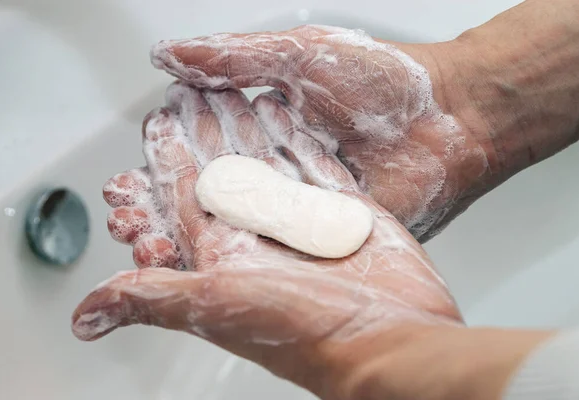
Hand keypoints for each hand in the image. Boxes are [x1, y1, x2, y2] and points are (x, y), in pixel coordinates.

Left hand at [72, 82, 460, 398]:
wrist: (388, 341)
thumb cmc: (305, 332)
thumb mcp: (215, 306)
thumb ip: (154, 296)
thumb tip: (86, 317)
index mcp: (225, 255)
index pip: (184, 195)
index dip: (167, 156)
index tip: (157, 120)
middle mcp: (261, 238)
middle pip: (226, 172)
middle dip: (205, 131)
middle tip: (193, 93)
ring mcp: (302, 222)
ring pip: (267, 163)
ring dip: (248, 127)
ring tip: (235, 91)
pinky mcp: (341, 212)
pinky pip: (313, 165)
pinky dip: (296, 138)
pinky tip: (283, 112)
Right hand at [149, 25, 491, 240]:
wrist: (451, 117)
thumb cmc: (385, 80)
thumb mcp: (298, 55)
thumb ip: (233, 57)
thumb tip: (169, 56)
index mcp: (265, 127)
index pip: (198, 149)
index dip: (162, 162)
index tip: (129, 173)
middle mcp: (280, 170)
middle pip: (209, 196)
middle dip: (163, 208)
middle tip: (127, 218)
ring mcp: (302, 207)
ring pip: (235, 230)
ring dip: (191, 241)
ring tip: (150, 247)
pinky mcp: (325, 234)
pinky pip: (277, 251)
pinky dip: (243, 260)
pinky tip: (207, 267)